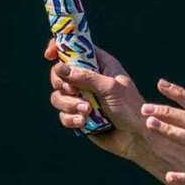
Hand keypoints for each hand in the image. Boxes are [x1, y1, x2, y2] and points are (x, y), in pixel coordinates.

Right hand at [45, 40, 146, 159]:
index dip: (61, 48)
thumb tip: (59, 68)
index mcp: (101, 65)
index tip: (49, 55)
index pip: (77, 48)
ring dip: (69, 104)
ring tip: (87, 111)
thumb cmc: (129, 107)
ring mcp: (83, 97)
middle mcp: (90, 79)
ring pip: (58, 95)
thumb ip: (86, 77)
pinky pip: (63, 114)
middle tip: (73, 91)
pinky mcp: (79, 115)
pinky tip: (83, 122)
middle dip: (62, 83)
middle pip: (60, 73)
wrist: (135, 136)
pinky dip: (70, 118)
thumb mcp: (110, 88)